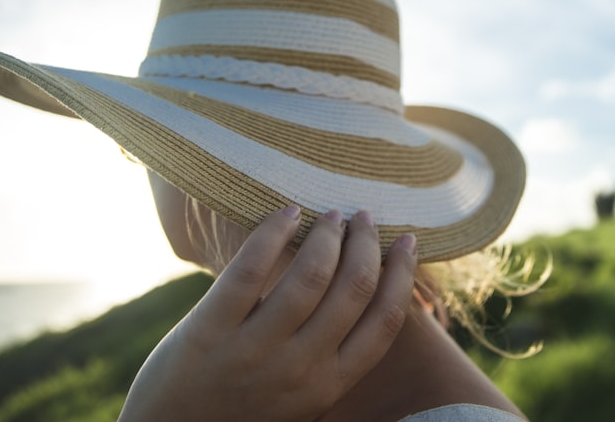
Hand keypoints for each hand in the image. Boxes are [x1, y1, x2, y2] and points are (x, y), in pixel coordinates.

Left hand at [118, 206, 417, 421]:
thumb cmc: (241, 411)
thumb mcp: (300, 398)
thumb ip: (330, 357)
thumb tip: (364, 290)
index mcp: (329, 386)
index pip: (386, 320)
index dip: (402, 274)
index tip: (407, 242)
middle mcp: (299, 370)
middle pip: (353, 288)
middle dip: (367, 244)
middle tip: (365, 218)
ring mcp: (253, 352)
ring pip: (309, 275)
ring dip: (327, 234)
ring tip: (330, 216)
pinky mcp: (208, 332)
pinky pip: (249, 270)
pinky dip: (273, 232)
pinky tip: (287, 212)